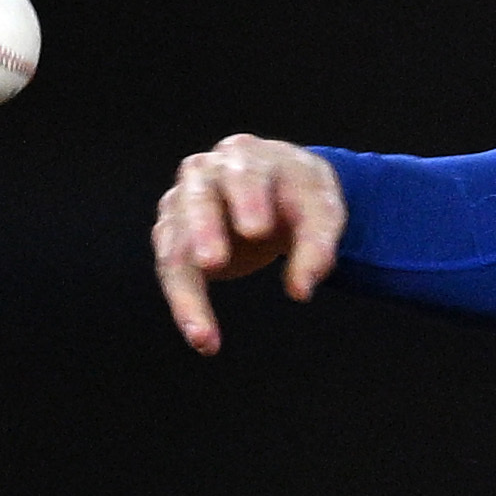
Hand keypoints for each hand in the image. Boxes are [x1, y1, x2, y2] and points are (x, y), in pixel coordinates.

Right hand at [148, 135, 346, 353]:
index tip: (255, 231)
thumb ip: (318, 247)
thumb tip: (300, 291)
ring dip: (186, 292)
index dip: (247, 199)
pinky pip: (172, 271)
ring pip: (175, 244)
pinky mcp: (174, 234)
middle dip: (204, 231)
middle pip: (197, 200)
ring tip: (203, 334)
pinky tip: (203, 338)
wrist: (277, 191)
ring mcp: (183, 204)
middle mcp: (205, 175)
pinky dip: (186, 305)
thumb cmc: (300, 197)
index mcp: (247, 157)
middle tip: (211, 263)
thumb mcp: (323, 213)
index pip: (244, 174)